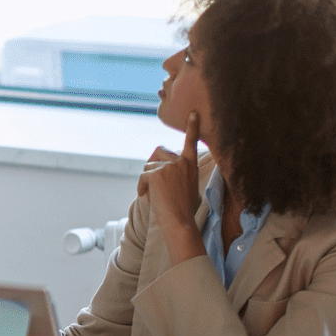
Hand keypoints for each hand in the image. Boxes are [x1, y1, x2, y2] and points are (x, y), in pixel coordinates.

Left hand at [139, 112, 204, 262]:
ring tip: (156, 195)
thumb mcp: (189, 189)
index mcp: (191, 165)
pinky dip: (141, 186)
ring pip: (148, 165)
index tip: (193, 113)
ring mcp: (169, 166)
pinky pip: (143, 175)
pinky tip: (147, 196)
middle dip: (152, 165)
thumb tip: (167, 174)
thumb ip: (181, 176)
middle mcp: (181, 162)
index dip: (192, 128)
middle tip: (153, 182)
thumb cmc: (184, 211)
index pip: (191, 143)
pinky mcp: (157, 172)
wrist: (180, 222)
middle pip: (157, 153)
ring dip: (147, 180)